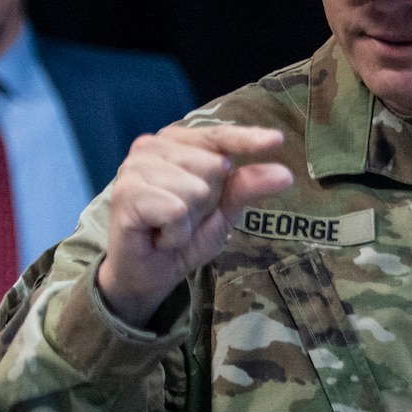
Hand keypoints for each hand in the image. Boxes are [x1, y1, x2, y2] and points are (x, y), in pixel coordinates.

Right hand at [97, 125, 292, 327]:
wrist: (146, 275)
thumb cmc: (183, 235)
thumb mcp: (224, 211)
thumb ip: (247, 187)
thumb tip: (285, 174)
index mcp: (177, 143)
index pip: (219, 135)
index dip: (247, 139)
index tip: (278, 140)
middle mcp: (152, 147)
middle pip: (214, 166)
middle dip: (208, 201)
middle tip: (183, 218)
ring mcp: (135, 167)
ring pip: (196, 189)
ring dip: (190, 220)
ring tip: (168, 227)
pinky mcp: (126, 193)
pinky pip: (176, 210)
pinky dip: (176, 233)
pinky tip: (158, 237)